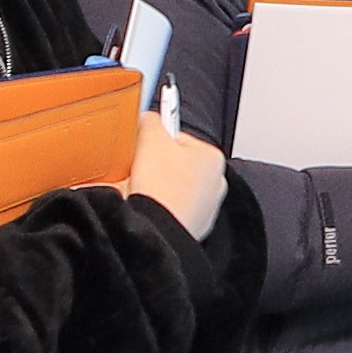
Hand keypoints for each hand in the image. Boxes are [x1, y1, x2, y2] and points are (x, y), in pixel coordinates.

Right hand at [123, 121, 228, 239]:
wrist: (156, 234)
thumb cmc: (161, 190)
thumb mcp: (151, 139)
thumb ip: (151, 121)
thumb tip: (148, 118)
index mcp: (212, 156)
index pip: (177, 137)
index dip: (153, 140)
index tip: (141, 144)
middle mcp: (215, 182)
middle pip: (173, 162)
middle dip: (151, 165)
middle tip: (136, 170)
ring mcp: (204, 207)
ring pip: (168, 187)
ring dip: (151, 186)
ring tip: (138, 190)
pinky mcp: (190, 226)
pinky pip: (167, 208)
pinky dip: (155, 206)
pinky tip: (145, 207)